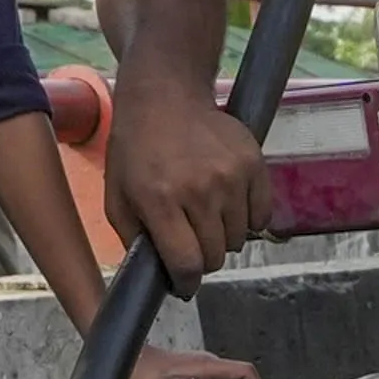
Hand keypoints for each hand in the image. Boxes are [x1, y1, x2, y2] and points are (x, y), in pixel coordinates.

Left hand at [102, 79, 267, 279]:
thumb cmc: (136, 149)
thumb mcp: (117, 195)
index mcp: (160, 200)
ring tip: (207, 215)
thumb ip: (133, 239)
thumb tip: (158, 275)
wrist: (165, 97)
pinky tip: (228, 203)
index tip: (184, 282)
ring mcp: (230, 177)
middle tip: (192, 242)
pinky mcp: (254, 165)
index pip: (187, 264)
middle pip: (216, 256)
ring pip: (239, 239)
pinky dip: (247, 218)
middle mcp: (199, 191)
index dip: (186, 282)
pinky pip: (261, 216)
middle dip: (203, 258)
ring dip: (224, 236)